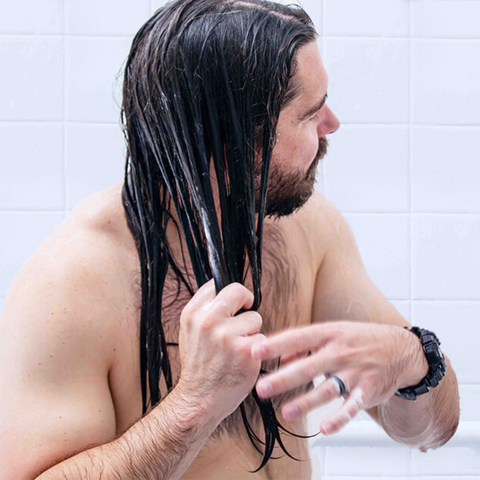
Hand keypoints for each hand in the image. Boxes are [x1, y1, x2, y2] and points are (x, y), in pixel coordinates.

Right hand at [178, 279, 265, 422]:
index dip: (229, 296)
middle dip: (245, 303)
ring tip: (236, 348)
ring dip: (251, 332)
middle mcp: (208, 321)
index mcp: (192, 314)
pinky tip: (243, 361)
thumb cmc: (199, 365)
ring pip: (255, 318)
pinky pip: (262, 337)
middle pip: (240, 292)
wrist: (199, 400)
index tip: (233, 305)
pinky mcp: (246, 351)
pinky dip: (257, 349)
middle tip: (242, 320)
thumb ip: (205, 310)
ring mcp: (227, 336)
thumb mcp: (190, 332)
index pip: (217, 284)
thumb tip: (225, 290)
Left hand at [251, 321, 418, 434]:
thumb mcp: (333, 332)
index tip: (255, 352)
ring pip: (327, 389)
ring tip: (286, 412)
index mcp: (329, 334)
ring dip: (306, 402)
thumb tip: (280, 357)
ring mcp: (354, 372)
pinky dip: (339, 418)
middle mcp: (340, 351)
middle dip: (284, 378)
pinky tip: (325, 428)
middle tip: (261, 388)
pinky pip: (352, 407)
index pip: (298, 337)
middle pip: (308, 366)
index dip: (276, 345)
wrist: (400, 348)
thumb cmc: (359, 339)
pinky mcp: (367, 390)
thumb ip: (306, 344)